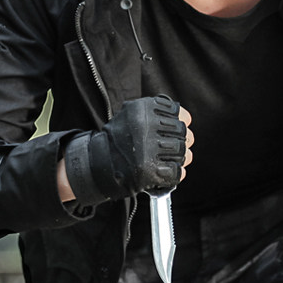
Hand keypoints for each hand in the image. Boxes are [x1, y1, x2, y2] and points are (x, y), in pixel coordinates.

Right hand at [59, 96, 192, 206]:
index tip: (177, 127)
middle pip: (182, 133)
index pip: (179, 114)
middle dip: (181, 140)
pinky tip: (167, 171)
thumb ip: (155, 112)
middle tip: (172, 146)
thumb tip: (183, 118)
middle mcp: (147, 127)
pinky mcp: (150, 171)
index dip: (181, 121)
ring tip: (169, 159)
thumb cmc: (118, 139)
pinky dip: (175, 173)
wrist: (98, 162)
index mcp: (143, 109)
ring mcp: (149, 150)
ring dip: (179, 157)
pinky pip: (177, 171)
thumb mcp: (131, 113)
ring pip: (183, 152)